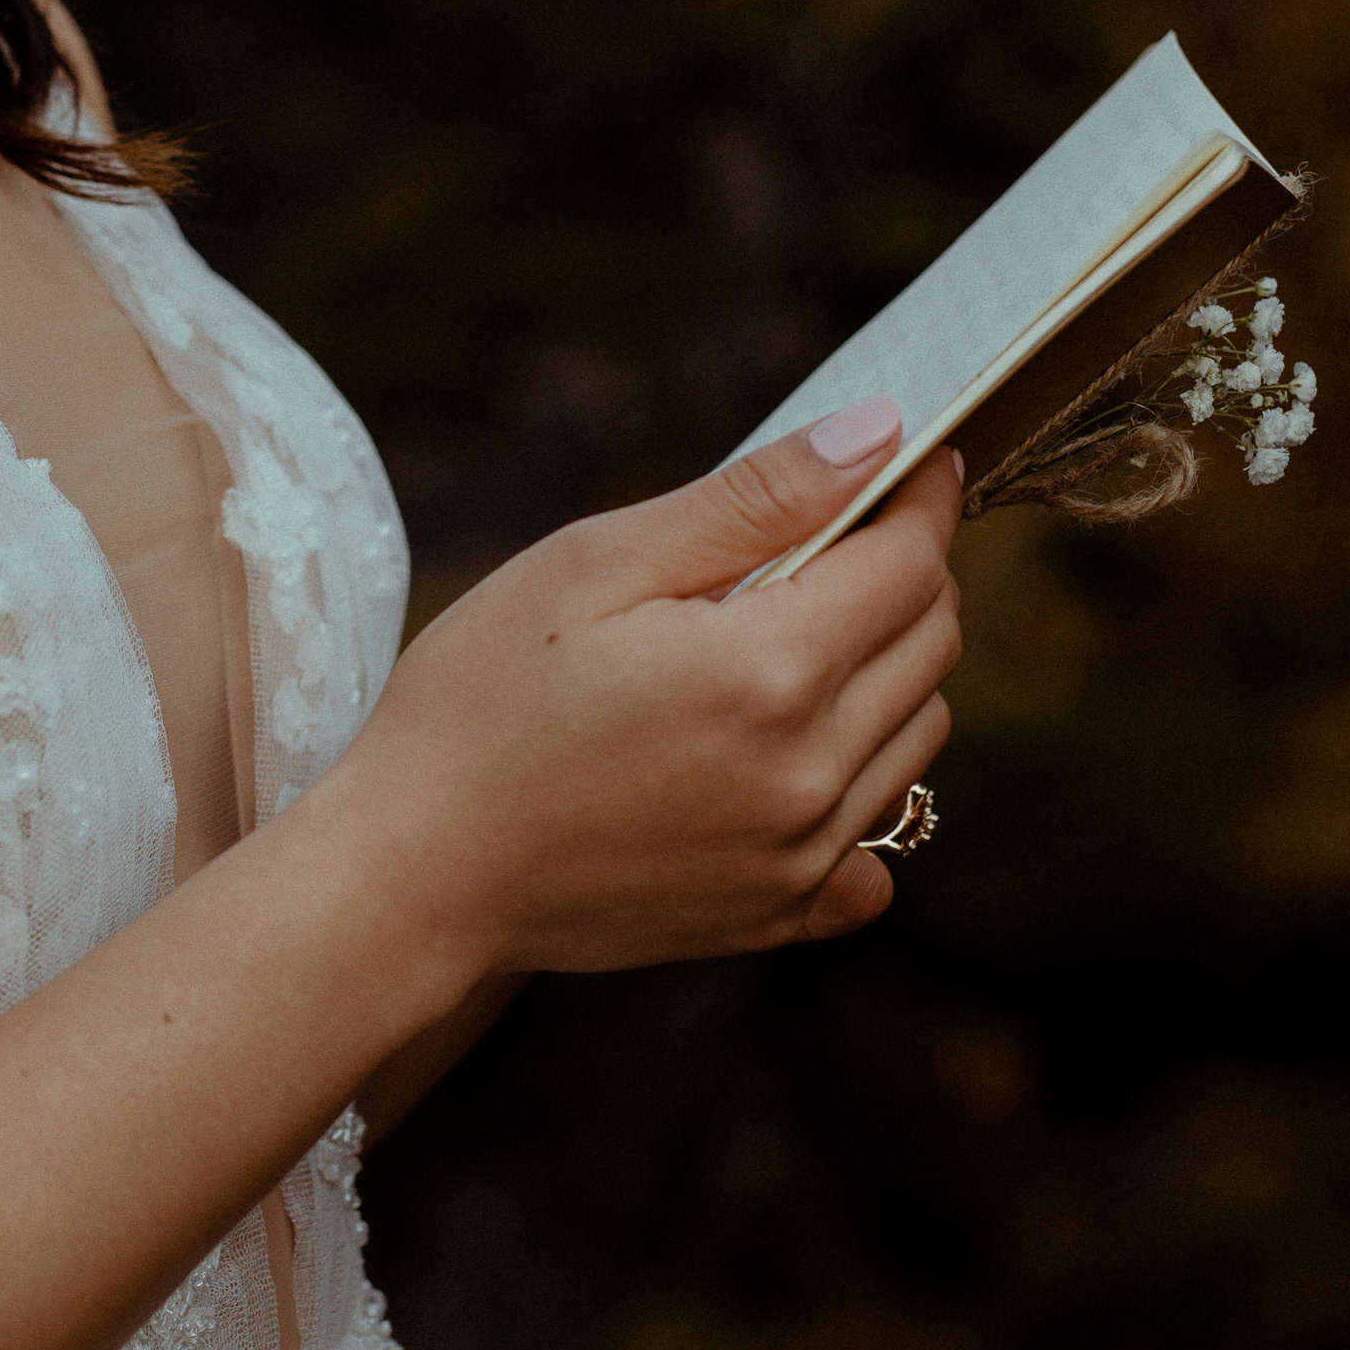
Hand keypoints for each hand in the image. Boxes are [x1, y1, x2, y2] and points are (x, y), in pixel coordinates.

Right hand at [354, 398, 961, 978]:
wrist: (415, 872)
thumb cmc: (480, 700)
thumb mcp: (595, 564)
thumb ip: (752, 501)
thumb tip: (877, 435)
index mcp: (768, 669)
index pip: (912, 563)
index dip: (917, 498)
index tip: (909, 461)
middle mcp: (809, 772)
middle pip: (933, 646)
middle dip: (906, 575)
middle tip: (832, 541)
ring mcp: (800, 857)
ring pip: (919, 738)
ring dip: (886, 673)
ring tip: (786, 642)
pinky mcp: (777, 914)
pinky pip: (879, 847)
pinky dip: (859, 788)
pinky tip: (783, 759)